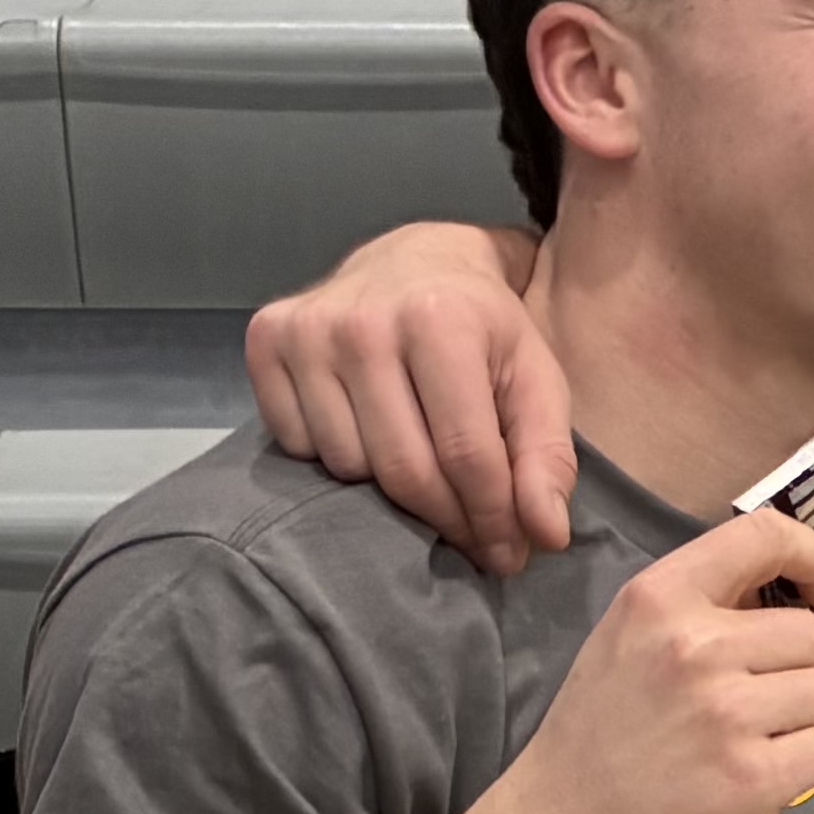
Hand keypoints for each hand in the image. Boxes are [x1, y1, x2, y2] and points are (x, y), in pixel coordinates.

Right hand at [246, 222, 575, 572]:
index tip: (509, 554)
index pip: (466, 456)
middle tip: (474, 538)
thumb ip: (547, 457)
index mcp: (439, 321)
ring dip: (390, 493)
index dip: (491, 520)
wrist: (417, 259)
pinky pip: (297, 445)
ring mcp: (306, 331)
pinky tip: (367, 435)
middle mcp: (363, 323)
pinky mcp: (265, 340)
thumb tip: (546, 536)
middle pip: (404, 472)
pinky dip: (336, 460)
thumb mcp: (536, 381)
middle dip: (448, 521)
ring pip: (347, 468)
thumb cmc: (484, 329)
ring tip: (424, 474)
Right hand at [478, 510, 813, 813]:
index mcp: (660, 599)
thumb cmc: (594, 745)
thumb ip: (695, 614)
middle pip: (809, 635)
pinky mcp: (754, 778)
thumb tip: (787, 603)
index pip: (762, 535)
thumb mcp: (624, 646)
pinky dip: (809, 767)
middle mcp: (695, 646)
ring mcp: (727, 713)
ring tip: (754, 747)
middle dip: (796, 671)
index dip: (812, 557)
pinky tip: (762, 779)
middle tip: (753, 709)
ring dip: (806, 723)